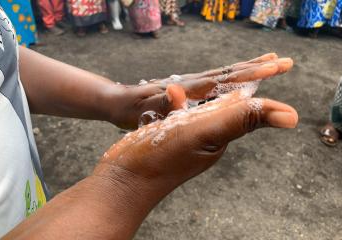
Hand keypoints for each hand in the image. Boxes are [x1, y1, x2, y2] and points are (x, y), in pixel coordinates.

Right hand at [95, 82, 297, 206]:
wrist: (122, 180)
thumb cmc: (160, 158)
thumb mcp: (204, 133)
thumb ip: (240, 119)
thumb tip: (292, 116)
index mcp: (220, 134)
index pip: (245, 105)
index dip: (255, 84)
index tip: (272, 66)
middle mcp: (206, 135)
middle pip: (227, 104)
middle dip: (238, 84)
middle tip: (252, 69)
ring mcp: (185, 136)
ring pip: (203, 106)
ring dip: (209, 91)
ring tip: (220, 80)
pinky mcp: (166, 135)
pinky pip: (180, 112)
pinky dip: (182, 100)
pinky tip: (176, 94)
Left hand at [110, 53, 292, 128]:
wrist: (117, 101)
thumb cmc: (130, 109)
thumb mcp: (143, 110)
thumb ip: (160, 103)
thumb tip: (176, 94)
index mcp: (187, 89)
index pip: (223, 79)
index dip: (248, 74)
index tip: (274, 67)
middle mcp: (192, 83)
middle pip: (229, 72)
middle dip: (256, 67)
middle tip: (283, 61)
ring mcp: (190, 85)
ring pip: (224, 75)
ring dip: (247, 69)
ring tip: (267, 64)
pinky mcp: (187, 90)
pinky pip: (215, 83)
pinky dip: (231, 79)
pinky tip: (238, 83)